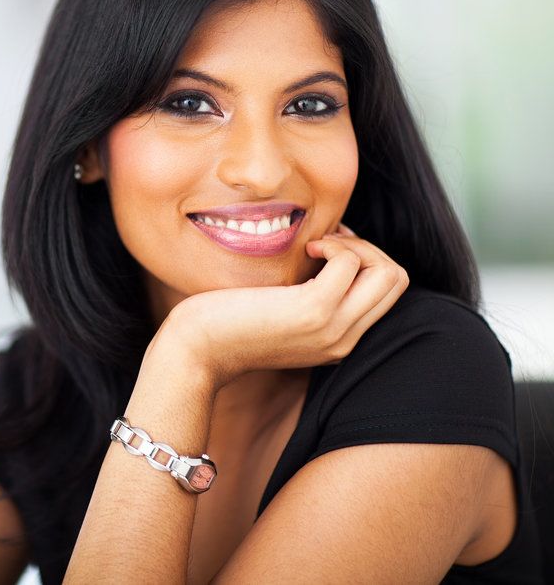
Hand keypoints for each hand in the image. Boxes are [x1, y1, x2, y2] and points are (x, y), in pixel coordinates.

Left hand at [153, 222, 409, 392]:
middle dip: (367, 248)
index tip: (327, 248)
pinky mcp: (313, 311)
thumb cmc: (227, 323)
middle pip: (396, 280)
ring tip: (315, 246)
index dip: (364, 259)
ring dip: (354, 244)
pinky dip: (335, 244)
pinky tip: (305, 248)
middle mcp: (344, 340)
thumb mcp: (279, 314)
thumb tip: (330, 248)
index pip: (387, 292)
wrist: (196, 350)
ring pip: (388, 273)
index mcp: (339, 341)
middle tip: (325, 243)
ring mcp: (332, 328)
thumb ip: (309, 296)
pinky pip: (351, 264)